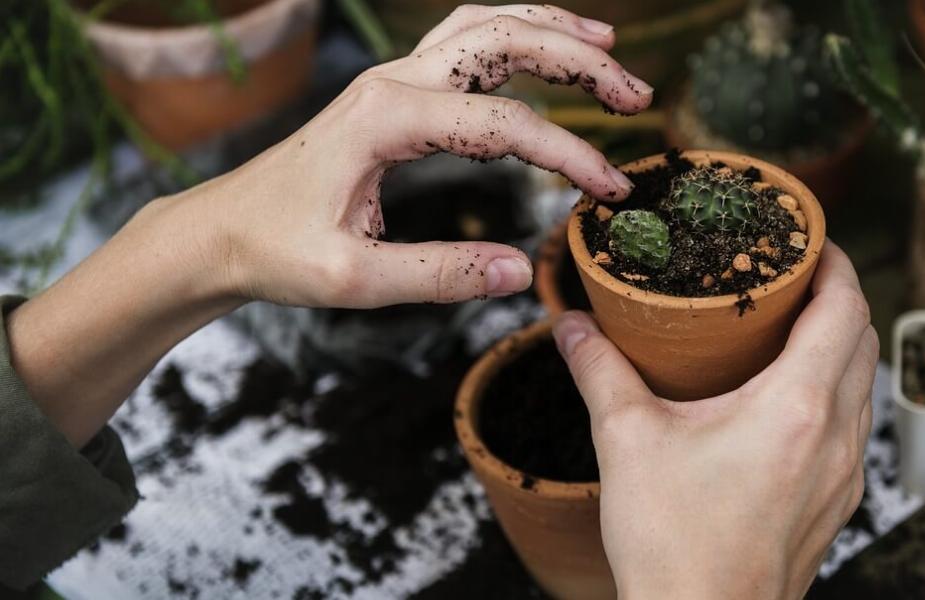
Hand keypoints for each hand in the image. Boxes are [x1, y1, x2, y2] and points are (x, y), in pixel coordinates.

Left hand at [194, 3, 652, 307]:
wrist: (221, 230)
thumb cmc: (277, 252)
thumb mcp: (354, 280)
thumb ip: (440, 275)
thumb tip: (521, 271)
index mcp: (385, 120)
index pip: (504, 125)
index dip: (569, 154)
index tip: (611, 192)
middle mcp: (393, 82)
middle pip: (504, 41)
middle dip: (580, 61)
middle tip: (637, 96)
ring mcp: (392, 78)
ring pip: (486, 25)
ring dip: (552, 30)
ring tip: (609, 46)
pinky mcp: (394, 90)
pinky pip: (464, 41)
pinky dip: (515, 34)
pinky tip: (546, 45)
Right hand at [552, 243, 877, 598]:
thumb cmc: (672, 544)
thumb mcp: (626, 441)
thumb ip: (600, 371)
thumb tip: (571, 325)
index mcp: (797, 407)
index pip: (845, 308)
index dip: (835, 263)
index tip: (809, 240)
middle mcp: (837, 437)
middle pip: (863, 340)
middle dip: (837, 297)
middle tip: (791, 277)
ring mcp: (845, 476)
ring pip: (863, 385)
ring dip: (838, 346)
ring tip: (788, 330)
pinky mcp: (837, 505)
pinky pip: (854, 427)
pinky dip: (834, 393)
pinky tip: (786, 400)